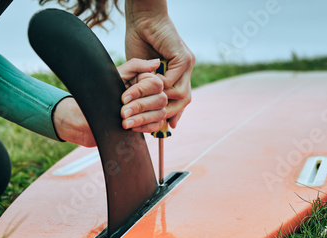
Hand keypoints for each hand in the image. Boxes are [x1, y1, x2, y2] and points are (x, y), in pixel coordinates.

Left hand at [53, 58, 166, 146]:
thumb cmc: (99, 94)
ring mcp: (151, 109)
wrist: (87, 117)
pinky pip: (157, 126)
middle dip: (140, 106)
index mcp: (144, 80)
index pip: (155, 84)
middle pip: (160, 99)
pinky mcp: (148, 123)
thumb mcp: (115, 76)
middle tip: (122, 113)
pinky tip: (130, 127)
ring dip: (142, 118)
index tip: (123, 98)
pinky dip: (145, 127)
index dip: (140, 91)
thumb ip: (135, 66)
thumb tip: (156, 62)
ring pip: (160, 113)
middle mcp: (150, 94)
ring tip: (124, 123)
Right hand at [125, 0, 194, 127]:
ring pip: (181, 93)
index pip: (181, 99)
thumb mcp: (142, 72)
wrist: (142, 20)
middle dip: (170, 113)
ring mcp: (187, 64)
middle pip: (185, 100)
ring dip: (163, 99)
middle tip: (155, 122)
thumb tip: (148, 108)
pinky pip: (174, 81)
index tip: (164, 127)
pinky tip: (150, 84)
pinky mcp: (184, 58)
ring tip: (147, 100)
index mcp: (178, 72)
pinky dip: (162, 86)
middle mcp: (186, 69)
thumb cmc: (139, 41)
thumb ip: (148, 87)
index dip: (173, 114)